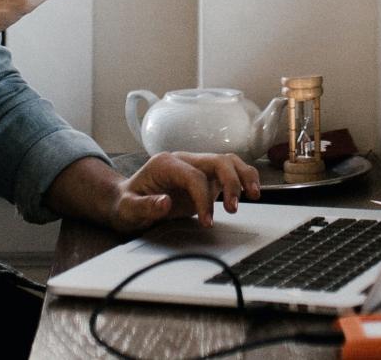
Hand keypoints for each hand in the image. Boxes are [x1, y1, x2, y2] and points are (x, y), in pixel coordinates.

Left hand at [106, 152, 262, 232]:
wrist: (126, 200)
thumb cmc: (126, 203)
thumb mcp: (127, 208)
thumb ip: (144, 206)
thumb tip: (164, 203)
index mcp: (166, 163)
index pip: (194, 176)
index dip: (204, 198)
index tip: (206, 221)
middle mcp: (184, 160)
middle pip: (217, 161)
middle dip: (231, 183)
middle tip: (233, 208)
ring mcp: (197, 167)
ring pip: (228, 162)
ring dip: (243, 177)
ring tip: (254, 195)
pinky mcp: (205, 178)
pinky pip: (230, 172)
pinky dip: (243, 180)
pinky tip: (251, 193)